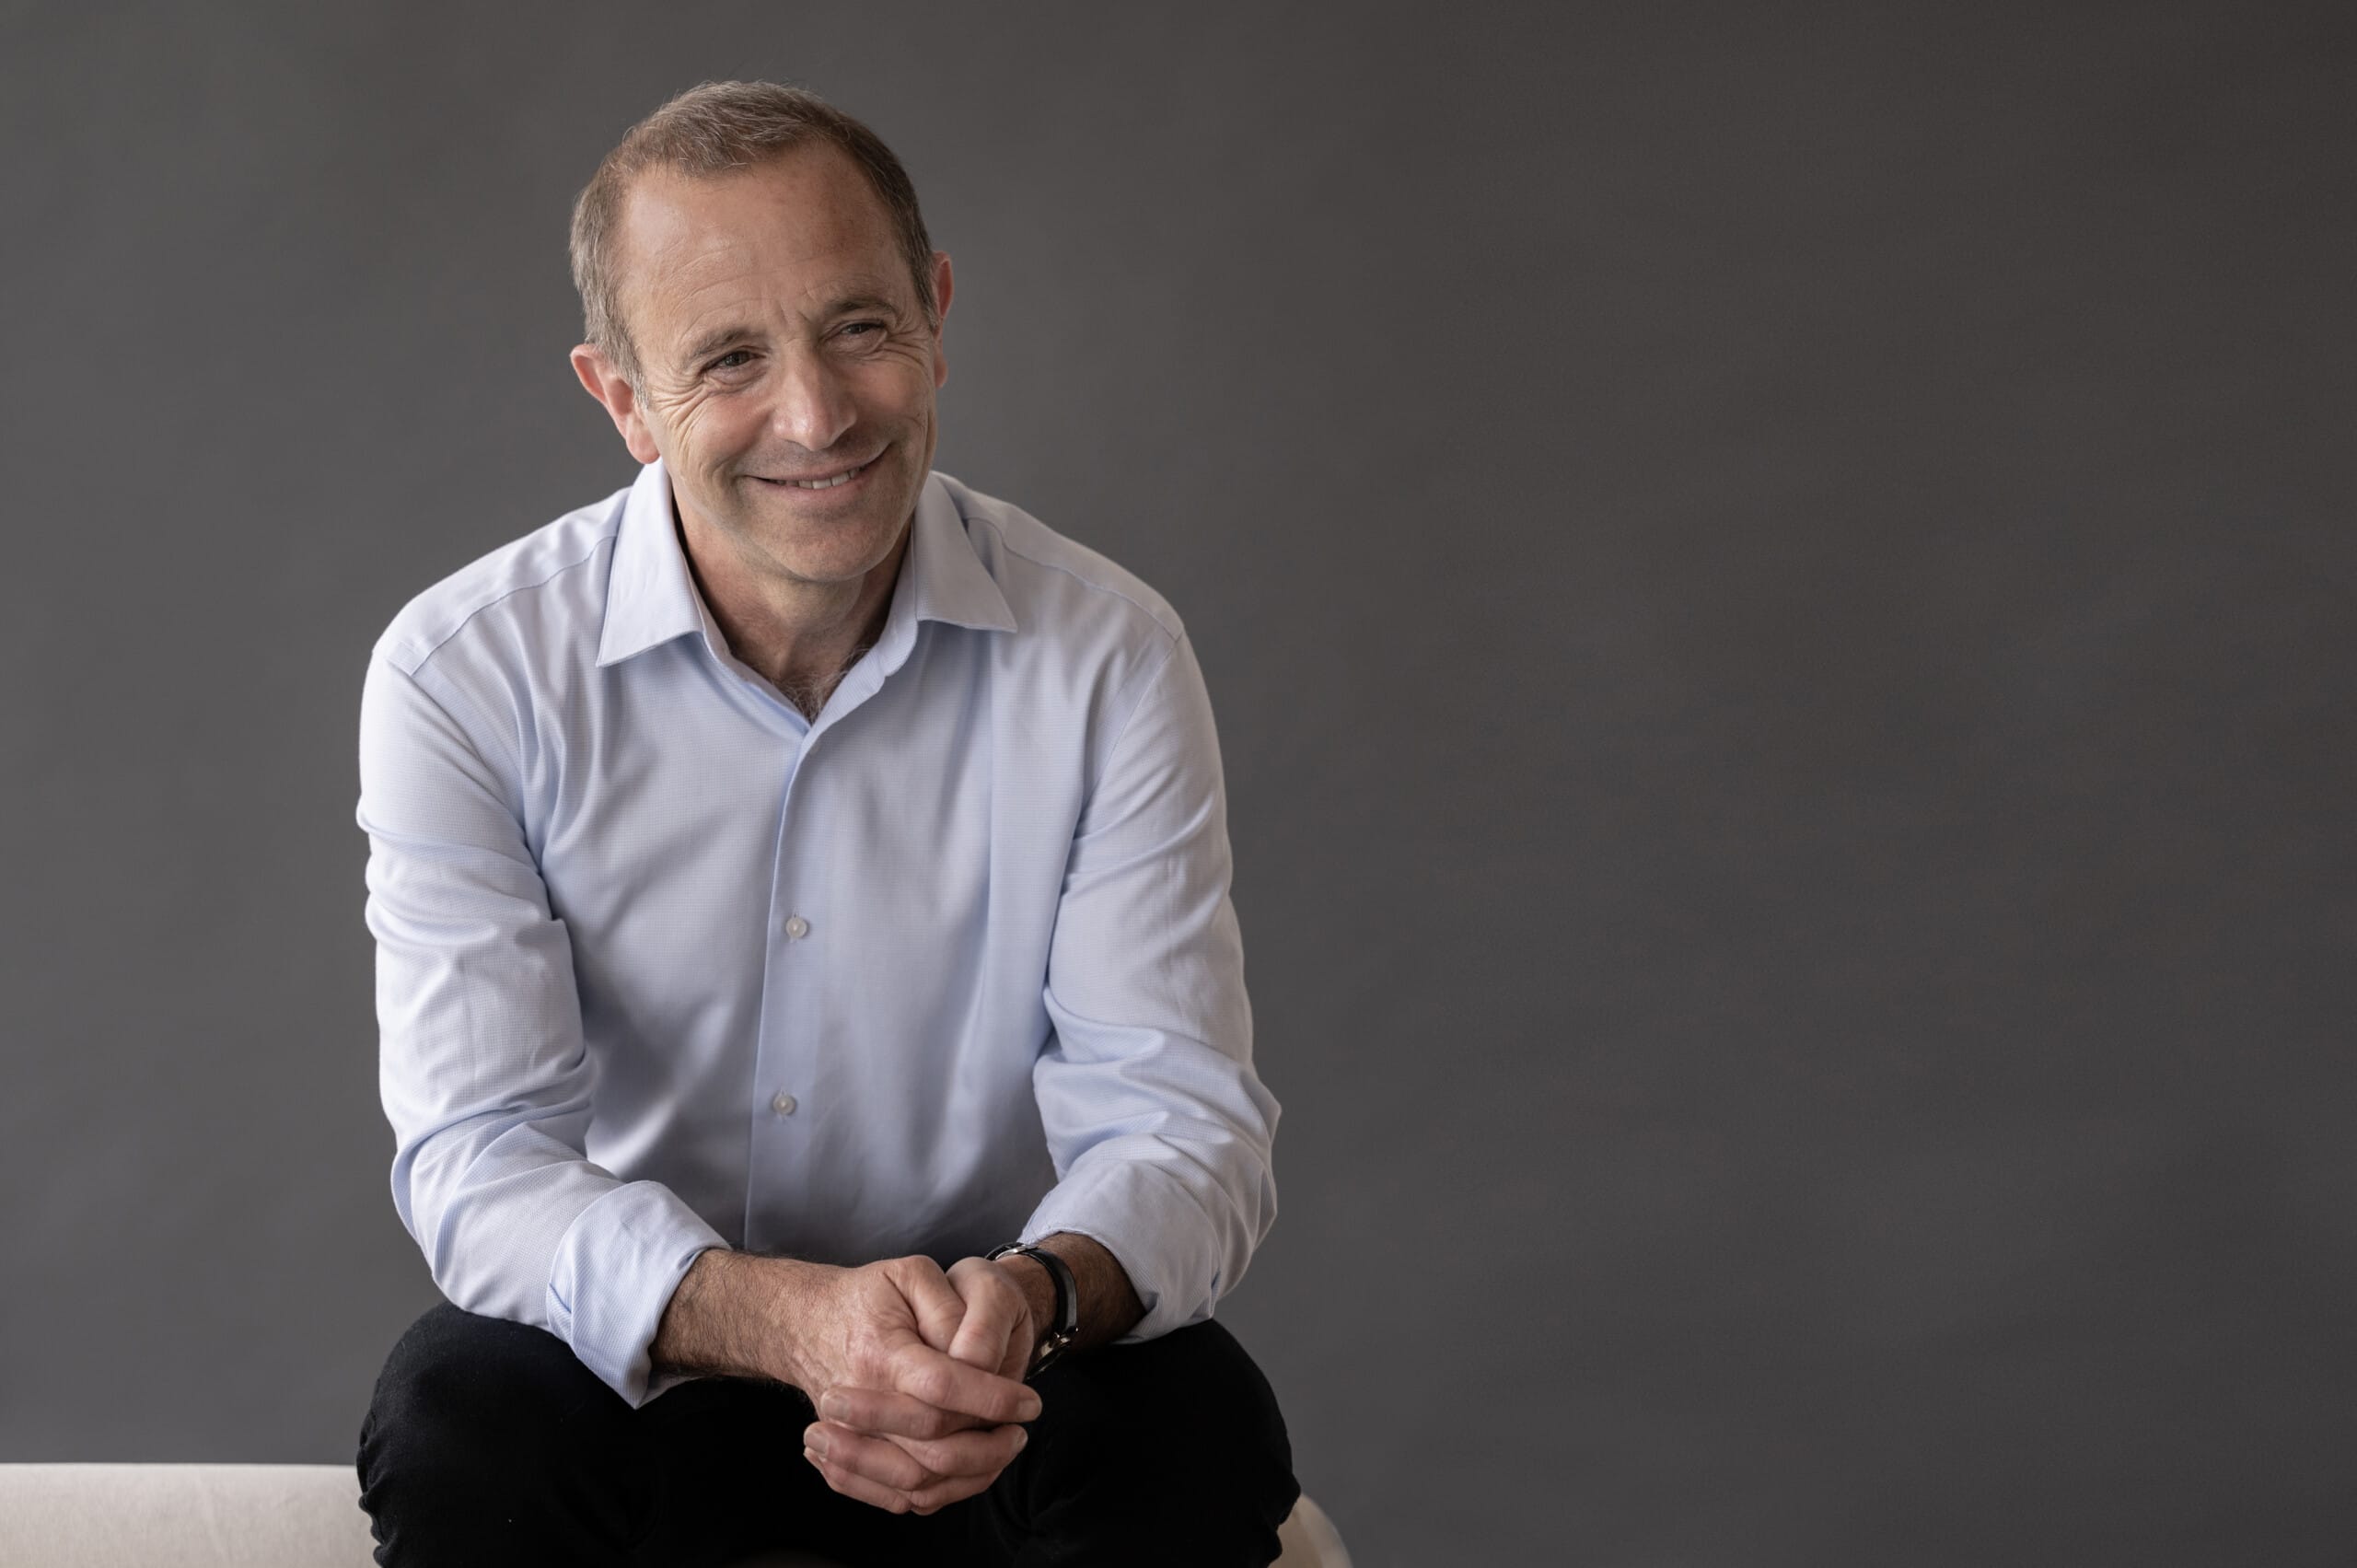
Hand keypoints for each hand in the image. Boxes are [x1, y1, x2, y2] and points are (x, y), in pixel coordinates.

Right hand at [790, 1255, 1038, 1514]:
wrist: (804, 1322)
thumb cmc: (867, 1295)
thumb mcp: (911, 1274)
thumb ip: (948, 1308)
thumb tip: (974, 1355)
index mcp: (880, 1353)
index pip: (942, 1388)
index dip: (994, 1399)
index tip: (1030, 1403)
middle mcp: (859, 1402)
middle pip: (931, 1449)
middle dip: (988, 1448)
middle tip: (1020, 1432)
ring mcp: (848, 1437)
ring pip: (916, 1484)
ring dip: (969, 1477)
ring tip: (1000, 1453)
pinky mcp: (844, 1458)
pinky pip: (892, 1497)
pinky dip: (936, 1495)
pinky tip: (966, 1473)